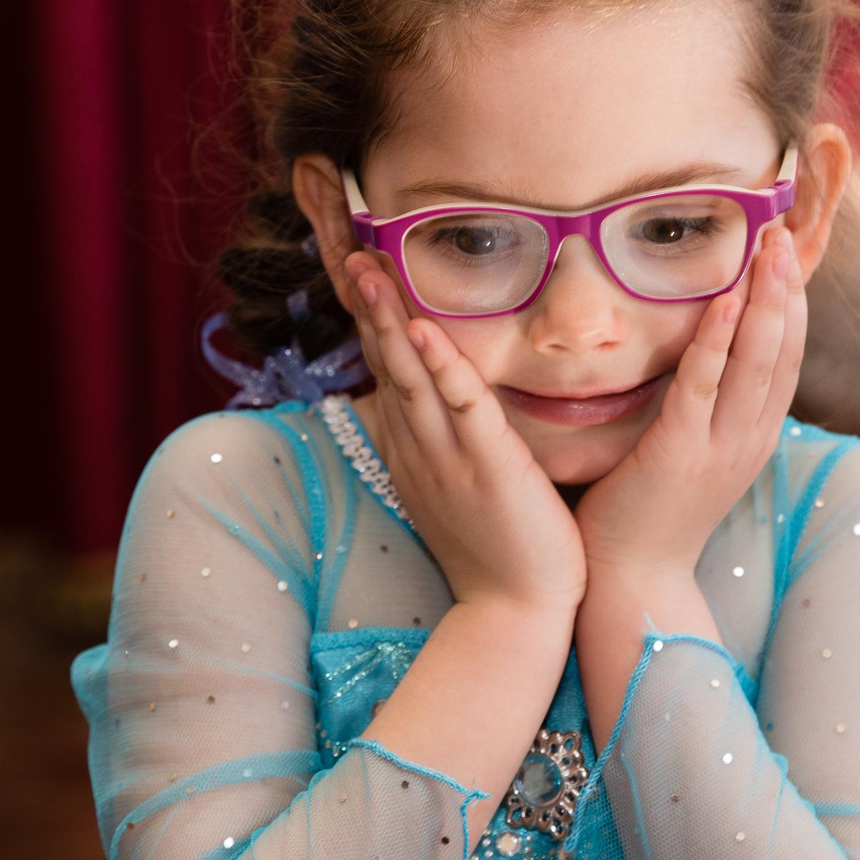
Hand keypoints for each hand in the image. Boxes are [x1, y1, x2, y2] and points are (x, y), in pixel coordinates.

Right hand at [342, 253, 585, 617]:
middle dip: (363, 303)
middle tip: (344, 245)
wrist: (515, 614)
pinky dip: (439, 365)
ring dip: (386, 319)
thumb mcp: (456, 487)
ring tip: (365, 267)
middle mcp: (418, 447)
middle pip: (383, 361)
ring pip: (409, 376)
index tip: (352, 263)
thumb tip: (439, 401)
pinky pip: (461, 407)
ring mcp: (447, 458)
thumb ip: (446, 440)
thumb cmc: (498, 549)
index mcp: (412, 448)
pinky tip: (419, 327)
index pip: (384, 367)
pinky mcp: (487, 468)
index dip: (367, 316)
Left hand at [574, 228, 806, 582]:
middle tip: (786, 234)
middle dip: (787, 288)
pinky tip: (727, 299)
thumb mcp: (692, 455)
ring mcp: (720, 447)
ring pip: (757, 361)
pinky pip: (705, 384)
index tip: (788, 256)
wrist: (630, 581)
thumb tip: (700, 356)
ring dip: (765, 300)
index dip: (792, 305)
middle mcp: (749, 440)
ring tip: (770, 248)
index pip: (787, 359)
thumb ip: (702, 408)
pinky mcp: (680, 451)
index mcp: (753, 438)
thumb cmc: (648, 513)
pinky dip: (719, 340)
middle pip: (783, 351)